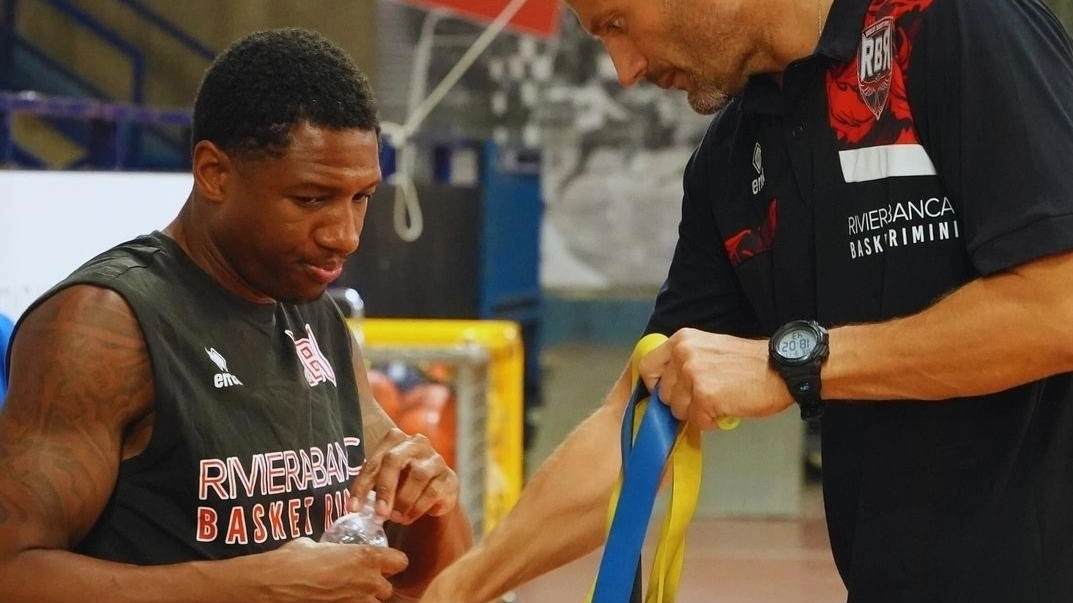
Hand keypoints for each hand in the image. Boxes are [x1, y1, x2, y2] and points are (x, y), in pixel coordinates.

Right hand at [254, 537, 408, 601]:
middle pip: (387, 588)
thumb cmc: (293, 560)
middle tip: (358, 581)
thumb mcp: (316, 546)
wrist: (275, 584)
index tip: (383, 562)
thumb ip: (332, 549)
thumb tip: (327, 550)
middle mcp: (368, 582)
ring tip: (347, 594)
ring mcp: (357, 602)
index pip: (400, 561)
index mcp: (366, 557)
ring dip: (364, 599)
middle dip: (375, 586)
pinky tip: (336, 600)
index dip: (392, 562)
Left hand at [351, 428, 458, 524]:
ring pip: (418, 476)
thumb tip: (353, 507)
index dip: (362, 486)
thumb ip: (371, 487)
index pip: (374, 461)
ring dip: (404, 500)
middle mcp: (417, 443)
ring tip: (395, 517)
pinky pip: (433, 491)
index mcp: (395, 439)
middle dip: (385, 489)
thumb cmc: (402, 483)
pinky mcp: (450, 477)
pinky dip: (417, 508)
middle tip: (379, 513)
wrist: (434, 493)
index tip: (353, 508)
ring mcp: (436, 459)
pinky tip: (408, 517)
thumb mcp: (384, 480)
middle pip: (395, 460)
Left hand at [637, 328, 792, 429]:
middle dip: (683, 403)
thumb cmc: (750, 363)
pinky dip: (712, 422)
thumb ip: (685, 362)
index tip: (671, 393)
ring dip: (698, 413)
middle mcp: (683, 354)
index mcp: (682, 340)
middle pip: (664, 395)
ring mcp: (693, 375)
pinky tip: (727, 409)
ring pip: (678, 411)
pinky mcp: (705, 396)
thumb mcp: (709, 349)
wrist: (781, 368)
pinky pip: (697, 422)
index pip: (647, 367)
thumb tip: (667, 387)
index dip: (656, 386)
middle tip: (707, 398)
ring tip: (720, 401)